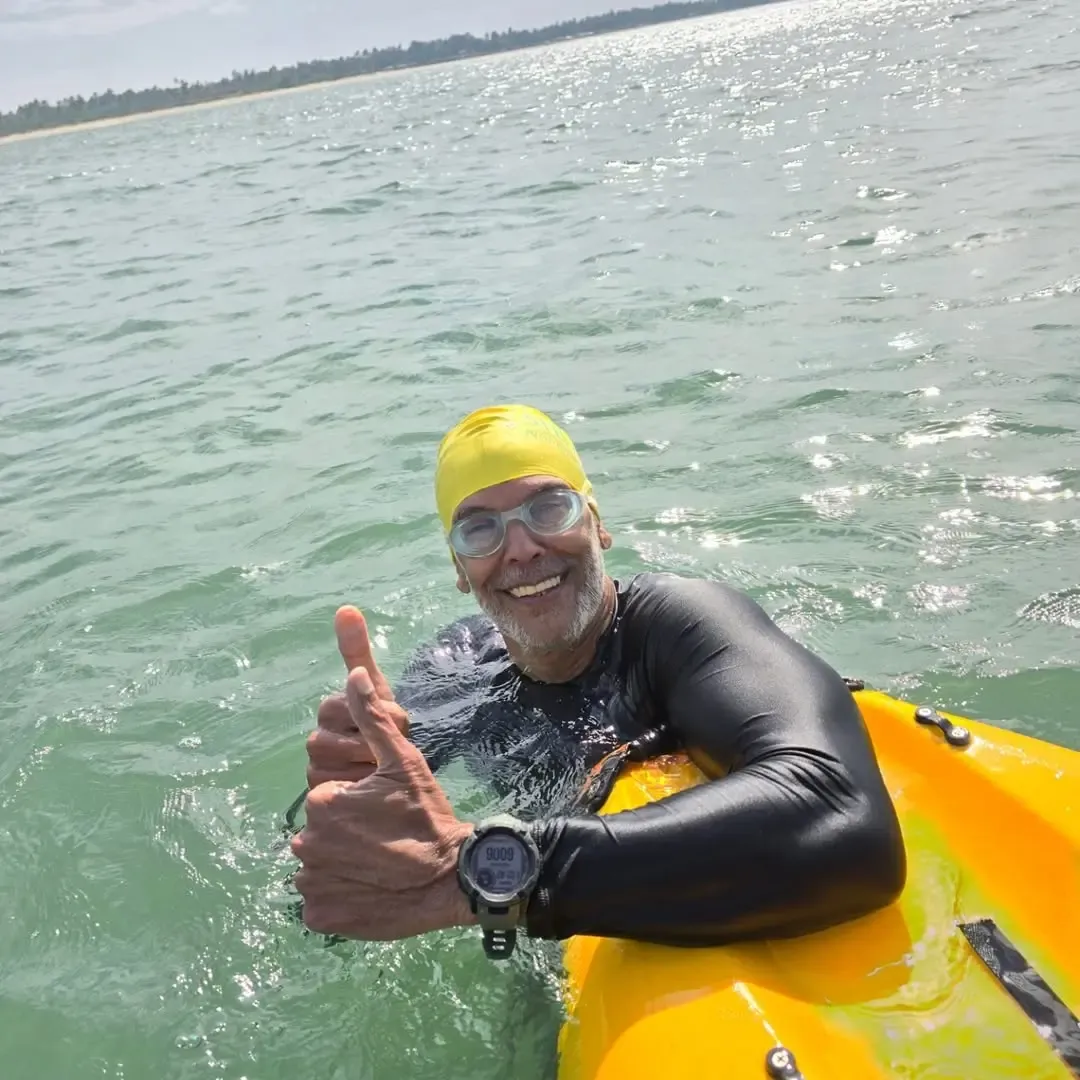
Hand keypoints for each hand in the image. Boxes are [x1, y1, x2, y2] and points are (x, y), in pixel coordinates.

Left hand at [291, 644, 475, 940]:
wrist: (452, 878)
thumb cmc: (427, 815)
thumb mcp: (404, 761)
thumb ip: (372, 717)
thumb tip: (353, 675)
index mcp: (322, 802)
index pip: (329, 798)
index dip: (357, 803)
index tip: (385, 811)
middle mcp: (306, 844)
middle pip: (322, 833)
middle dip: (347, 833)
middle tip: (386, 838)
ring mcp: (311, 885)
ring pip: (320, 866)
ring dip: (342, 865)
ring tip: (381, 864)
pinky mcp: (319, 917)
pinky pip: (321, 901)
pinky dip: (340, 896)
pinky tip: (371, 889)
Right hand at [306, 605, 408, 787]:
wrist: (404, 780)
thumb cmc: (388, 729)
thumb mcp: (380, 691)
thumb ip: (358, 651)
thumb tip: (345, 607)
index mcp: (329, 713)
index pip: (336, 707)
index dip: (368, 713)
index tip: (392, 717)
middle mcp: (316, 741)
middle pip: (325, 740)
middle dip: (366, 742)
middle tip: (387, 746)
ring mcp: (316, 770)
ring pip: (325, 768)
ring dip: (361, 769)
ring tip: (383, 769)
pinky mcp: (322, 801)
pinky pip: (330, 795)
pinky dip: (355, 790)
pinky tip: (373, 787)